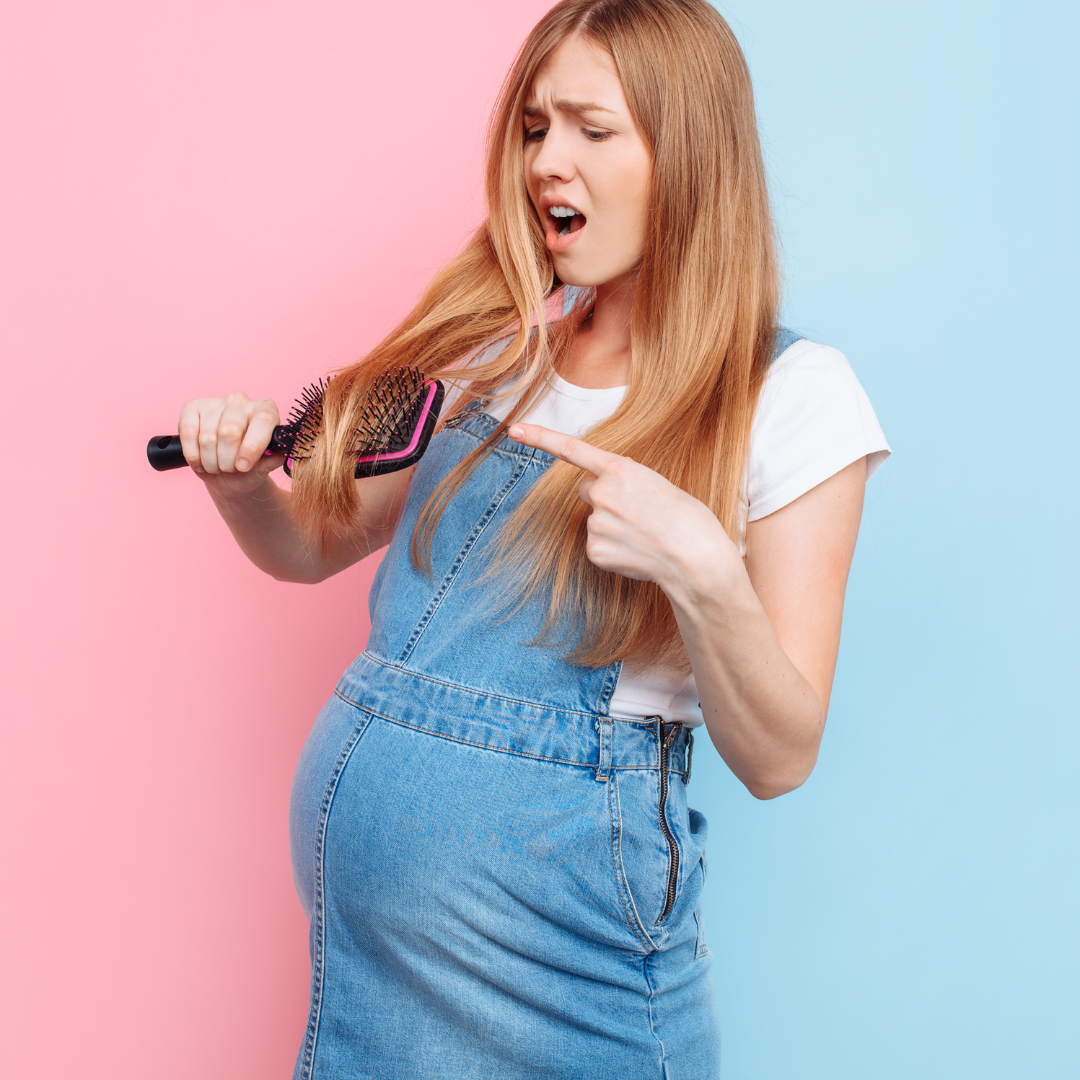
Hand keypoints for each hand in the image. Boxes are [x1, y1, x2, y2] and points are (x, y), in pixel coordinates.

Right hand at [178, 392, 284, 498]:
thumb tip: (283, 451)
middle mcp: (242, 401)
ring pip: (208, 437)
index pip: (263, 420)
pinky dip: (193, 455)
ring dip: (211, 462)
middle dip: (227, 460)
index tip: (244, 466)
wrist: (227, 476)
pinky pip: (188, 433)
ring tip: (217, 467)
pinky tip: (201, 461)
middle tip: (230, 469)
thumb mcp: (264, 468)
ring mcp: (216, 402)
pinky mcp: (192, 407)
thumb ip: (273, 458)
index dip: (252, 447)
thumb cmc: (250, 469)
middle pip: (230, 431)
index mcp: (266, 410)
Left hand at [507, 422, 740, 591]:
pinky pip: (596, 545)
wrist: (697, 559)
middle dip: (605, 499)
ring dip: (613, 526)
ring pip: (594, 520)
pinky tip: (637, 552)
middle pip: (588, 491)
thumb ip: (625, 482)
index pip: (573, 449)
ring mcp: (596, 523)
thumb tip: (600, 496)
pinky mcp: (594, 551)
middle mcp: (602, 493)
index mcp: (621, 469)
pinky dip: (613, 549)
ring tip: (644, 535)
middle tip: (638, 512)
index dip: (540, 437)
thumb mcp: (657, 485)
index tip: (514, 429)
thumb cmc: (687, 519)